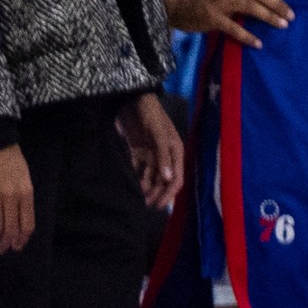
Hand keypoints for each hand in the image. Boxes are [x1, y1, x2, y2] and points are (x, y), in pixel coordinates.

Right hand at [0, 144, 33, 253]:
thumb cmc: (9, 159)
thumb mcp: (24, 177)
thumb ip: (23, 198)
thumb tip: (18, 221)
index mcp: (26, 193)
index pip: (27, 225)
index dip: (21, 240)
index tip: (15, 247)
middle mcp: (12, 197)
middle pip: (10, 229)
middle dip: (4, 244)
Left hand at [117, 92, 182, 209]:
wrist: (132, 100)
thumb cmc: (150, 115)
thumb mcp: (158, 134)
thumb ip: (163, 156)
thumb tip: (168, 179)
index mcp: (175, 152)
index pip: (176, 178)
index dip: (169, 194)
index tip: (159, 206)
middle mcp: (165, 155)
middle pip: (163, 180)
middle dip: (157, 194)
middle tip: (147, 207)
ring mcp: (151, 154)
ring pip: (151, 177)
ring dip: (147, 189)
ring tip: (139, 201)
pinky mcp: (137, 151)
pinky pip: (139, 169)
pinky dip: (137, 179)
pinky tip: (132, 188)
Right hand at [165, 0, 293, 47]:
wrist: (176, 4)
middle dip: (277, 3)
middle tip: (291, 14)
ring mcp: (220, 3)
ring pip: (251, 8)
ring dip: (269, 17)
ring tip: (283, 24)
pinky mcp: (213, 19)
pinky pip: (234, 28)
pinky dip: (247, 36)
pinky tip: (258, 43)